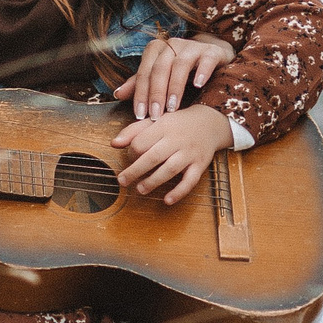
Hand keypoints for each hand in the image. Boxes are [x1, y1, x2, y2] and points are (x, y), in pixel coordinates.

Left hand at [108, 31, 233, 119]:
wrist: (211, 57)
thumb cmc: (180, 70)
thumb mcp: (159, 76)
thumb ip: (140, 84)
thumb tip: (117, 94)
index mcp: (155, 49)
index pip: (144, 72)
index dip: (140, 94)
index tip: (140, 115)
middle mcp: (172, 45)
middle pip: (160, 68)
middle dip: (156, 94)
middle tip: (156, 115)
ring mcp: (192, 46)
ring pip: (180, 64)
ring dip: (175, 87)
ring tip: (173, 107)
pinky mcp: (211, 51)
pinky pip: (206, 60)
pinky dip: (201, 71)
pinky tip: (198, 85)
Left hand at [108, 104, 231, 203]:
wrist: (209, 122)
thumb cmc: (177, 124)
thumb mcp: (156, 121)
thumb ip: (133, 131)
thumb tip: (114, 144)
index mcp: (163, 126)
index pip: (141, 142)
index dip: (131, 154)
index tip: (129, 159)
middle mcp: (177, 139)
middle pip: (153, 157)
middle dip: (135, 171)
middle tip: (123, 181)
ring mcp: (189, 153)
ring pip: (170, 169)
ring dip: (153, 181)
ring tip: (141, 189)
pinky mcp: (200, 164)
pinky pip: (190, 180)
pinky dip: (179, 192)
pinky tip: (167, 200)